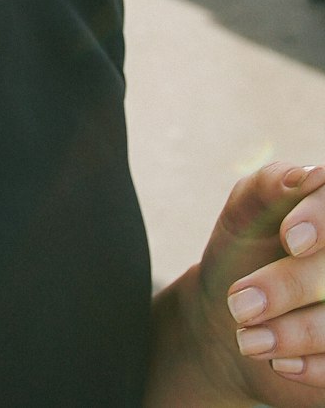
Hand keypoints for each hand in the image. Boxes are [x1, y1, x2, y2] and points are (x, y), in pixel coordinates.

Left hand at [193, 162, 324, 403]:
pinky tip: (279, 362)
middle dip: (290, 287)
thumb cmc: (244, 252)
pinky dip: (313, 366)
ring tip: (246, 338)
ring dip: (294, 334)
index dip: (322, 220)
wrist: (229, 319)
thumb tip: (310, 176)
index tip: (289, 239)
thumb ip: (270, 185)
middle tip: (239, 304)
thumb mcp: (244, 212)